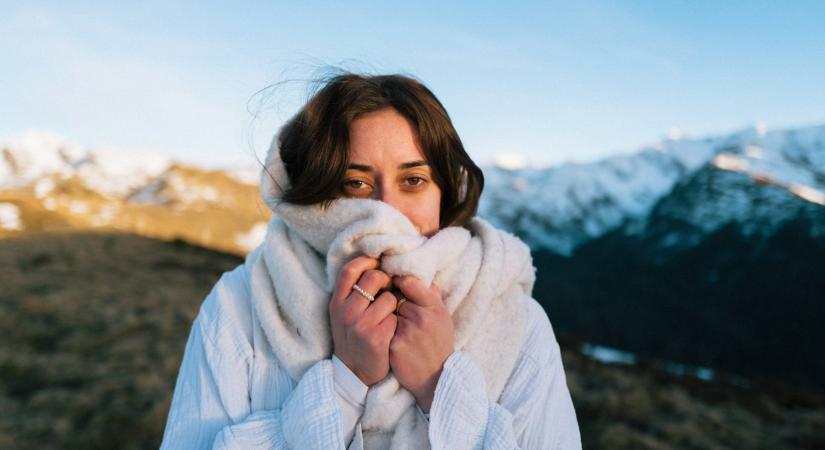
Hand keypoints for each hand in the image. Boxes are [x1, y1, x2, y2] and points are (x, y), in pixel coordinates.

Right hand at [329, 256, 397, 385]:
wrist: (355, 373)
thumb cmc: (354, 338)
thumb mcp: (344, 314)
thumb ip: (352, 293)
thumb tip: (374, 265)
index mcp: (336, 303)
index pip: (349, 270)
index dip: (366, 261)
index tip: (378, 263)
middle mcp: (345, 312)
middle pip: (373, 278)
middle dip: (386, 280)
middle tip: (389, 289)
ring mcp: (360, 325)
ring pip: (388, 297)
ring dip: (394, 304)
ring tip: (388, 315)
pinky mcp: (376, 338)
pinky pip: (395, 317)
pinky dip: (397, 321)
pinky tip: (391, 331)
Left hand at [389, 275, 453, 411]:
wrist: (435, 377)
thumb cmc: (438, 343)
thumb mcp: (442, 316)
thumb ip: (431, 294)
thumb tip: (419, 274)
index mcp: (434, 306)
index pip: (409, 281)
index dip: (398, 282)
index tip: (395, 286)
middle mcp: (422, 317)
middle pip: (394, 296)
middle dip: (391, 302)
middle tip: (395, 310)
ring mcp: (407, 331)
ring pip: (386, 312)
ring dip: (386, 316)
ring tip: (394, 326)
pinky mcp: (395, 345)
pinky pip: (382, 328)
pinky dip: (383, 331)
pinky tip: (390, 338)